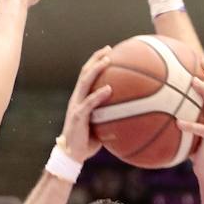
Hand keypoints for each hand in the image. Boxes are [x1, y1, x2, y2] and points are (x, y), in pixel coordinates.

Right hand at [60, 46, 114, 161]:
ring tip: (108, 60)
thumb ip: (110, 116)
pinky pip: (89, 103)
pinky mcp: (77, 116)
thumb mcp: (101, 126)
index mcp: (81, 99)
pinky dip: (99, 95)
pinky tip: (109, 89)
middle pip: (85, 72)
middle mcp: (77, 98)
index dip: (96, 61)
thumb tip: (131, 113)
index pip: (87, 75)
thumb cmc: (87, 142)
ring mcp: (76, 106)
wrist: (71, 155)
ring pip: (85, 82)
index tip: (109, 51)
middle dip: (96, 58)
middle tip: (109, 48)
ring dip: (96, 69)